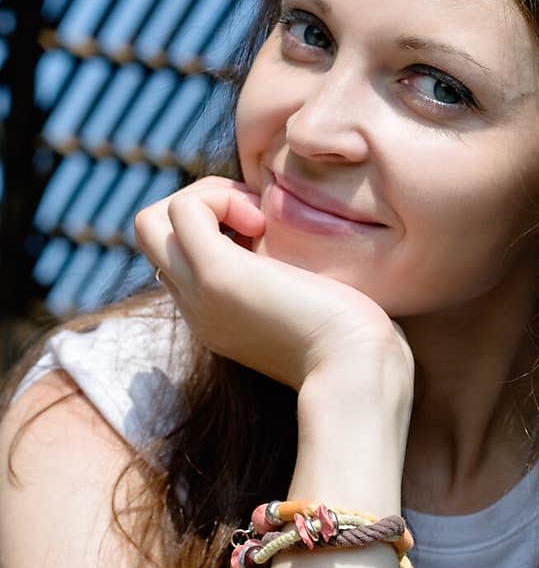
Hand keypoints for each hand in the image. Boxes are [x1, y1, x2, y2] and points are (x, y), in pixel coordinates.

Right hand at [133, 177, 414, 402]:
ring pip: (151, 221)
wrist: (359, 370)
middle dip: (201, 203)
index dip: (217, 225)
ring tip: (258, 218)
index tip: (269, 232)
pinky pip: (184, 209)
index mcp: (216, 315)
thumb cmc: (354, 339)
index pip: (179, 257)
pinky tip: (263, 224)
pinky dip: (221, 197)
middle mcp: (197, 306)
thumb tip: (280, 228)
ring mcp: (200, 292)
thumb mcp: (307, 299)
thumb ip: (284, 271)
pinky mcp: (217, 275)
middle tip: (256, 215)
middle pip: (153, 236)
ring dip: (206, 197)